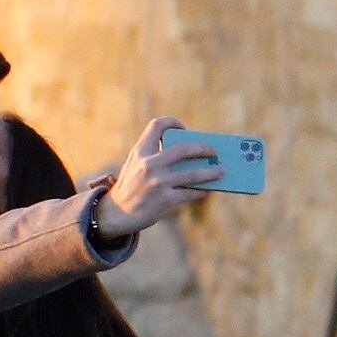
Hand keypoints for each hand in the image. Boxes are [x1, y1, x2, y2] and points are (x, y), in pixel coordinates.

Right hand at [96, 118, 220, 233]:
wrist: (115, 214)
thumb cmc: (130, 188)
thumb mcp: (135, 166)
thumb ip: (156, 158)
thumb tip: (191, 158)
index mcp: (140, 152)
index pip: (157, 125)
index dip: (173, 122)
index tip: (184, 128)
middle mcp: (149, 164)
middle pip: (183, 148)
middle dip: (202, 148)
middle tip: (213, 151)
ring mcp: (158, 182)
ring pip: (193, 173)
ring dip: (211, 172)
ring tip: (220, 171)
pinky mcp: (165, 200)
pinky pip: (191, 192)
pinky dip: (201, 191)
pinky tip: (206, 190)